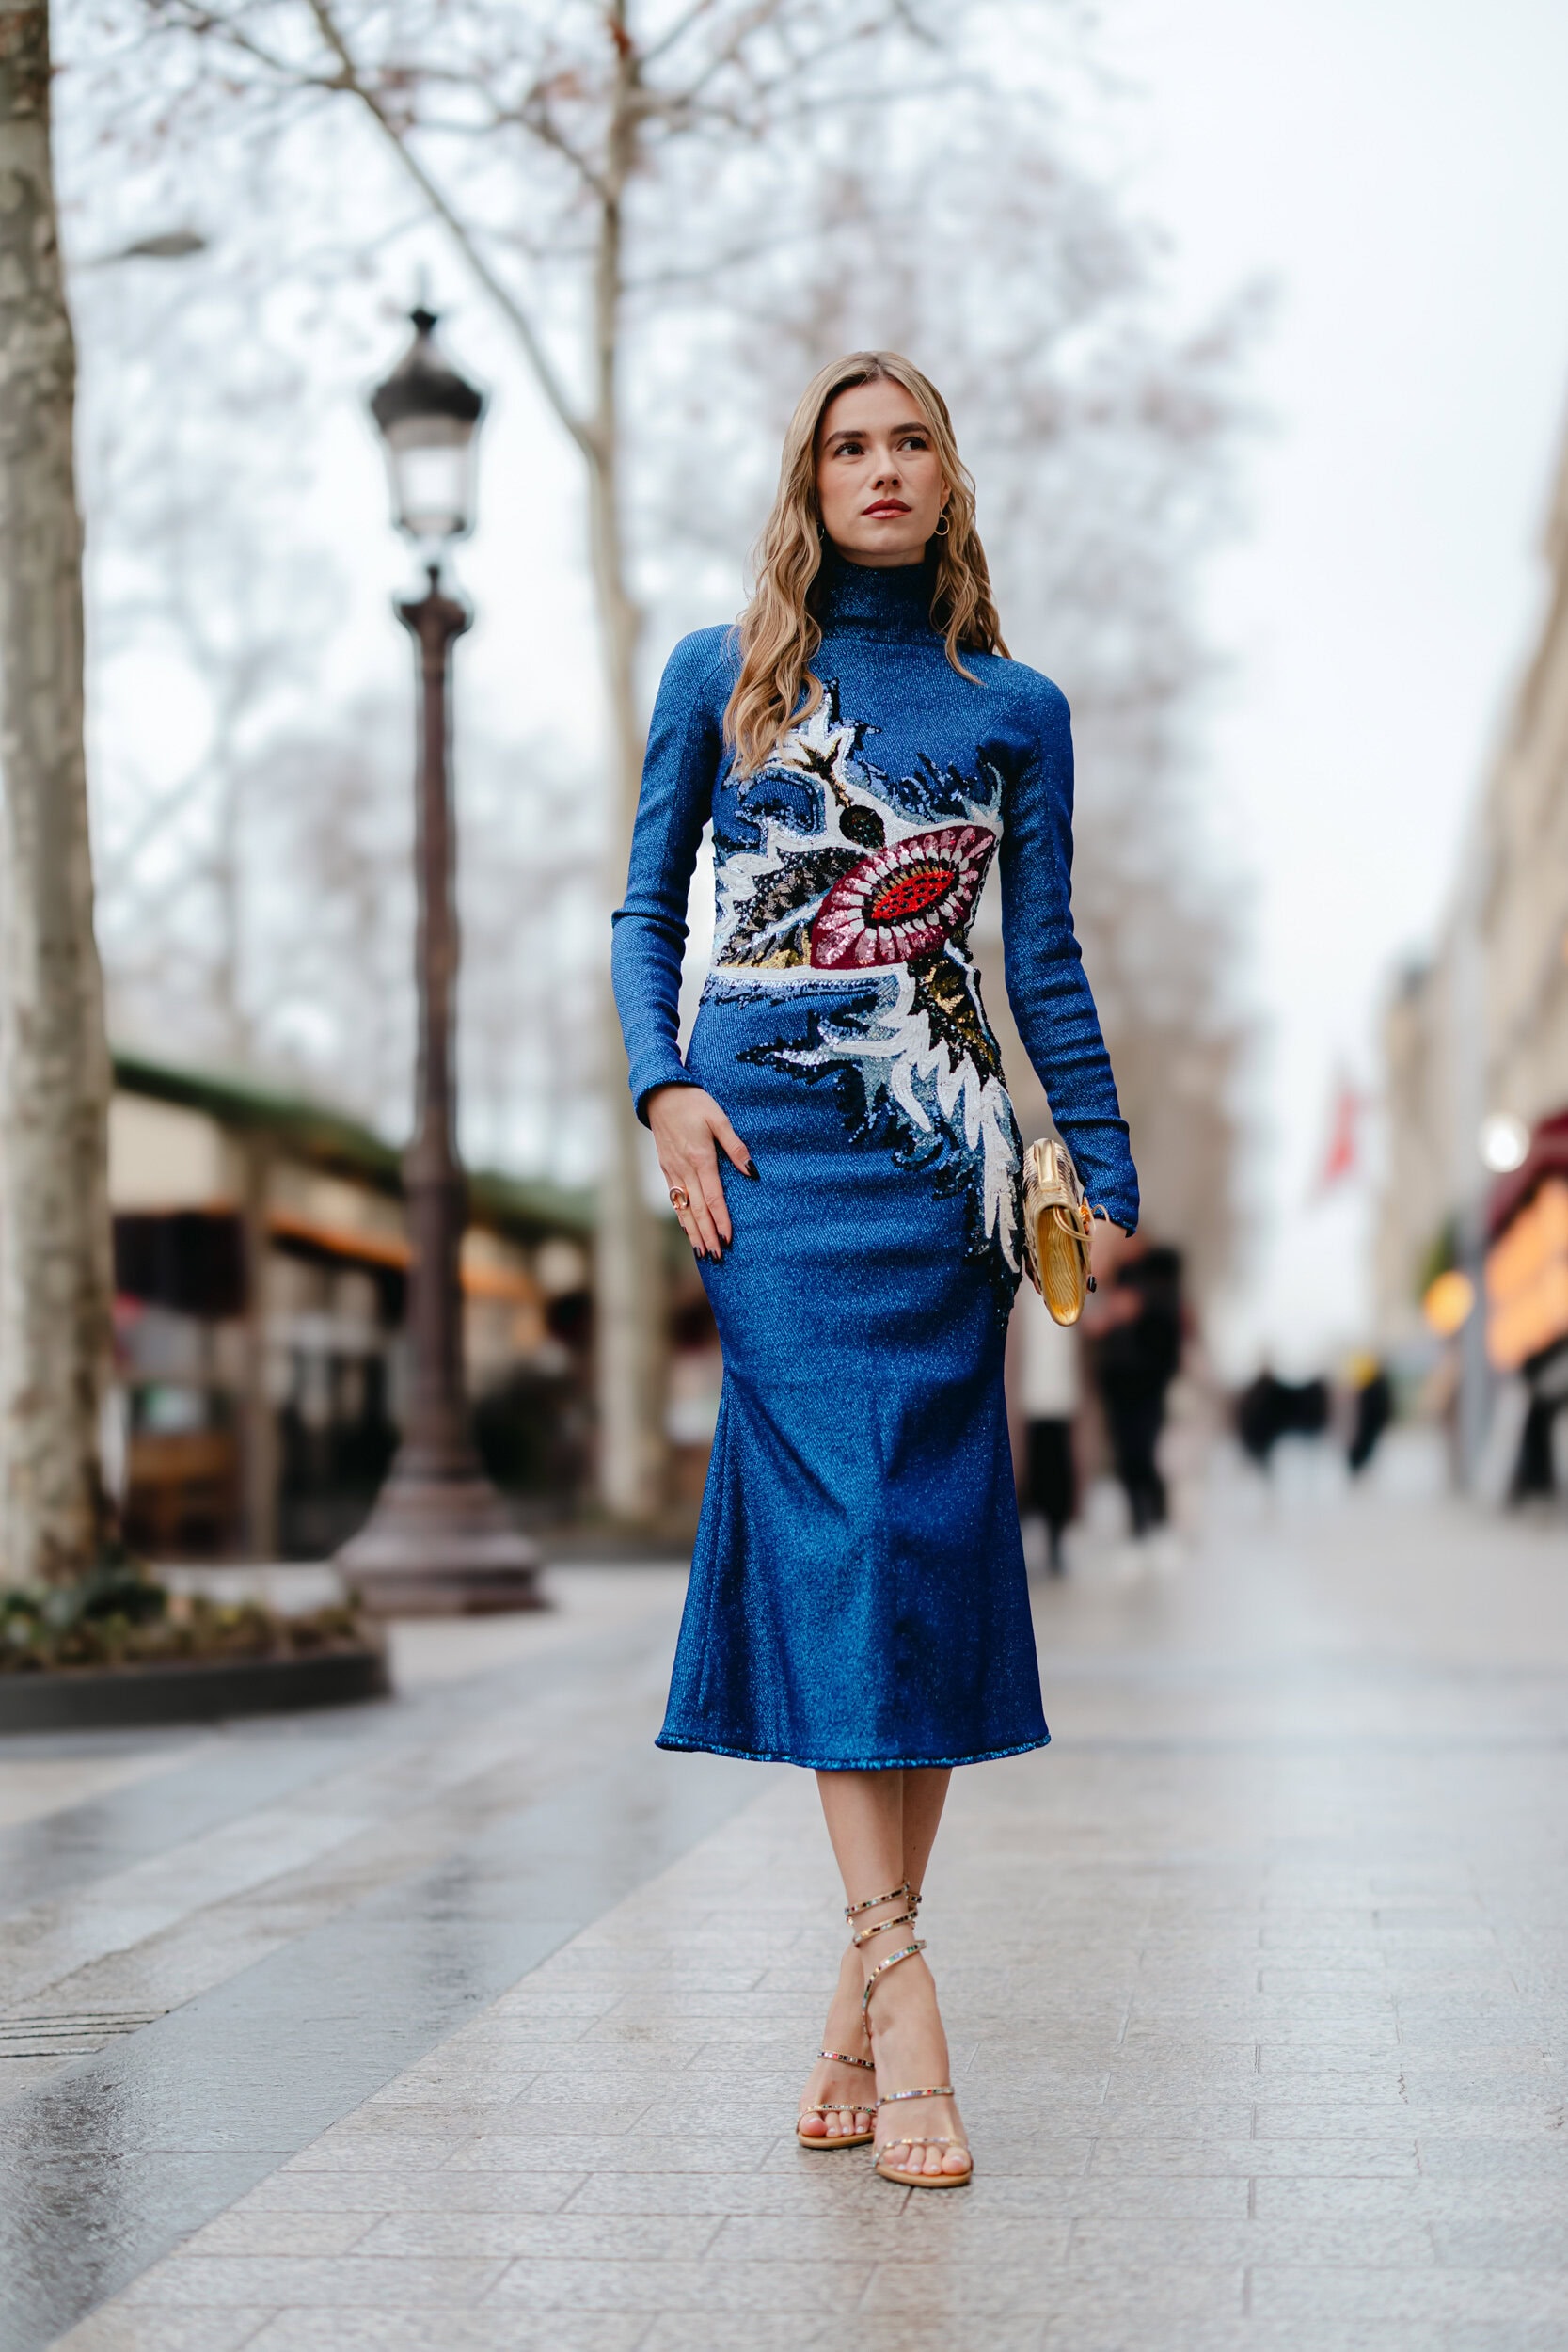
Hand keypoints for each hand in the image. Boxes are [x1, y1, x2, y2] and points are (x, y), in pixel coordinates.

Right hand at [647, 1084, 755, 1259]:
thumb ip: (735, 1146)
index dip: (721, 1221)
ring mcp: (672, 1170)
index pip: (713, 1198)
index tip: (728, 1240)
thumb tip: (752, 1171)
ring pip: (684, 1208)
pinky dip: (682, 1216)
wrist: (660, 1094)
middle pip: (697, 1210)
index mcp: (700, 1158)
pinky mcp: (666, 1167)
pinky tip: (687, 1228)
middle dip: (707, 1235)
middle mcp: (684, 1169)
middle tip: (717, 1257)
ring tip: (702, 1251)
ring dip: (693, 1231)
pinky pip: (675, 1198)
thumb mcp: (718, 1118)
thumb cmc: (693, 1102)